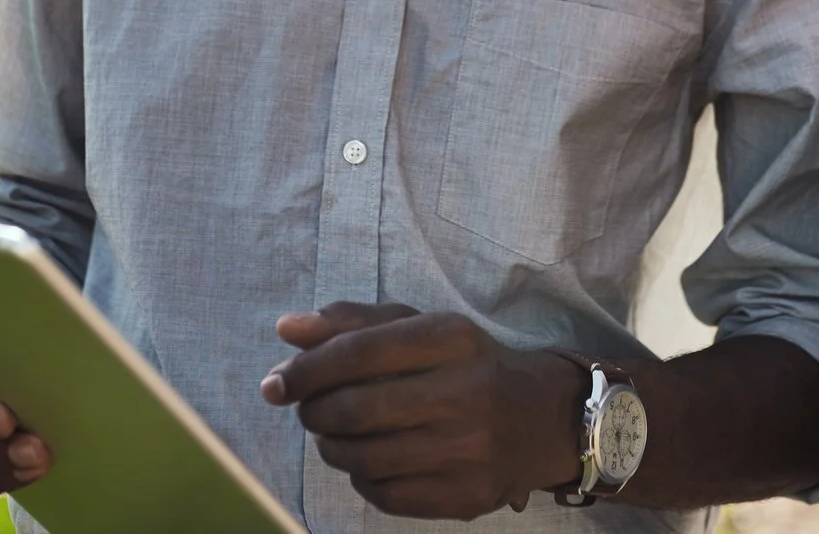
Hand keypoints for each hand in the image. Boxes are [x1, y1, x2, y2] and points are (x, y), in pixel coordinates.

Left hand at [261, 302, 584, 518]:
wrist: (542, 419)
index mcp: (451, 337)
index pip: (360, 351)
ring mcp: (470, 449)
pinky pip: (386, 495)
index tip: (276, 384)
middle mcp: (466, 391)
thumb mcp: (420, 328)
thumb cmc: (465, 365)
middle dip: (313, 412)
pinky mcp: (468, 495)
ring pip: (365, 458)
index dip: (306, 370)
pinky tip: (367, 462)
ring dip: (331, 448)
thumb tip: (286, 328)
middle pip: (356, 409)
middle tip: (307, 411)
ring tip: (334, 435)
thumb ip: (352, 324)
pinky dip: (361, 480)